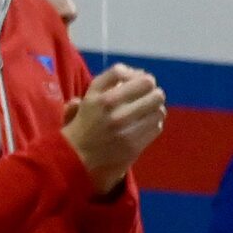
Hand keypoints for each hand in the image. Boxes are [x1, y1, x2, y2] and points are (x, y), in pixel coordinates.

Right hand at [63, 64, 166, 189]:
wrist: (75, 161)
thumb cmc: (81, 129)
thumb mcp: (85, 102)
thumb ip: (105, 85)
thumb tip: (131, 72)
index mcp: (95, 96)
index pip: (120, 71)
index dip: (133, 73)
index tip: (136, 80)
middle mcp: (109, 107)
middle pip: (147, 85)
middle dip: (151, 90)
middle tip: (149, 95)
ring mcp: (123, 126)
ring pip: (157, 107)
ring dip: (155, 108)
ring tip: (149, 112)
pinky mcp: (133, 144)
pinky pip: (156, 126)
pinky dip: (153, 124)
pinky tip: (146, 125)